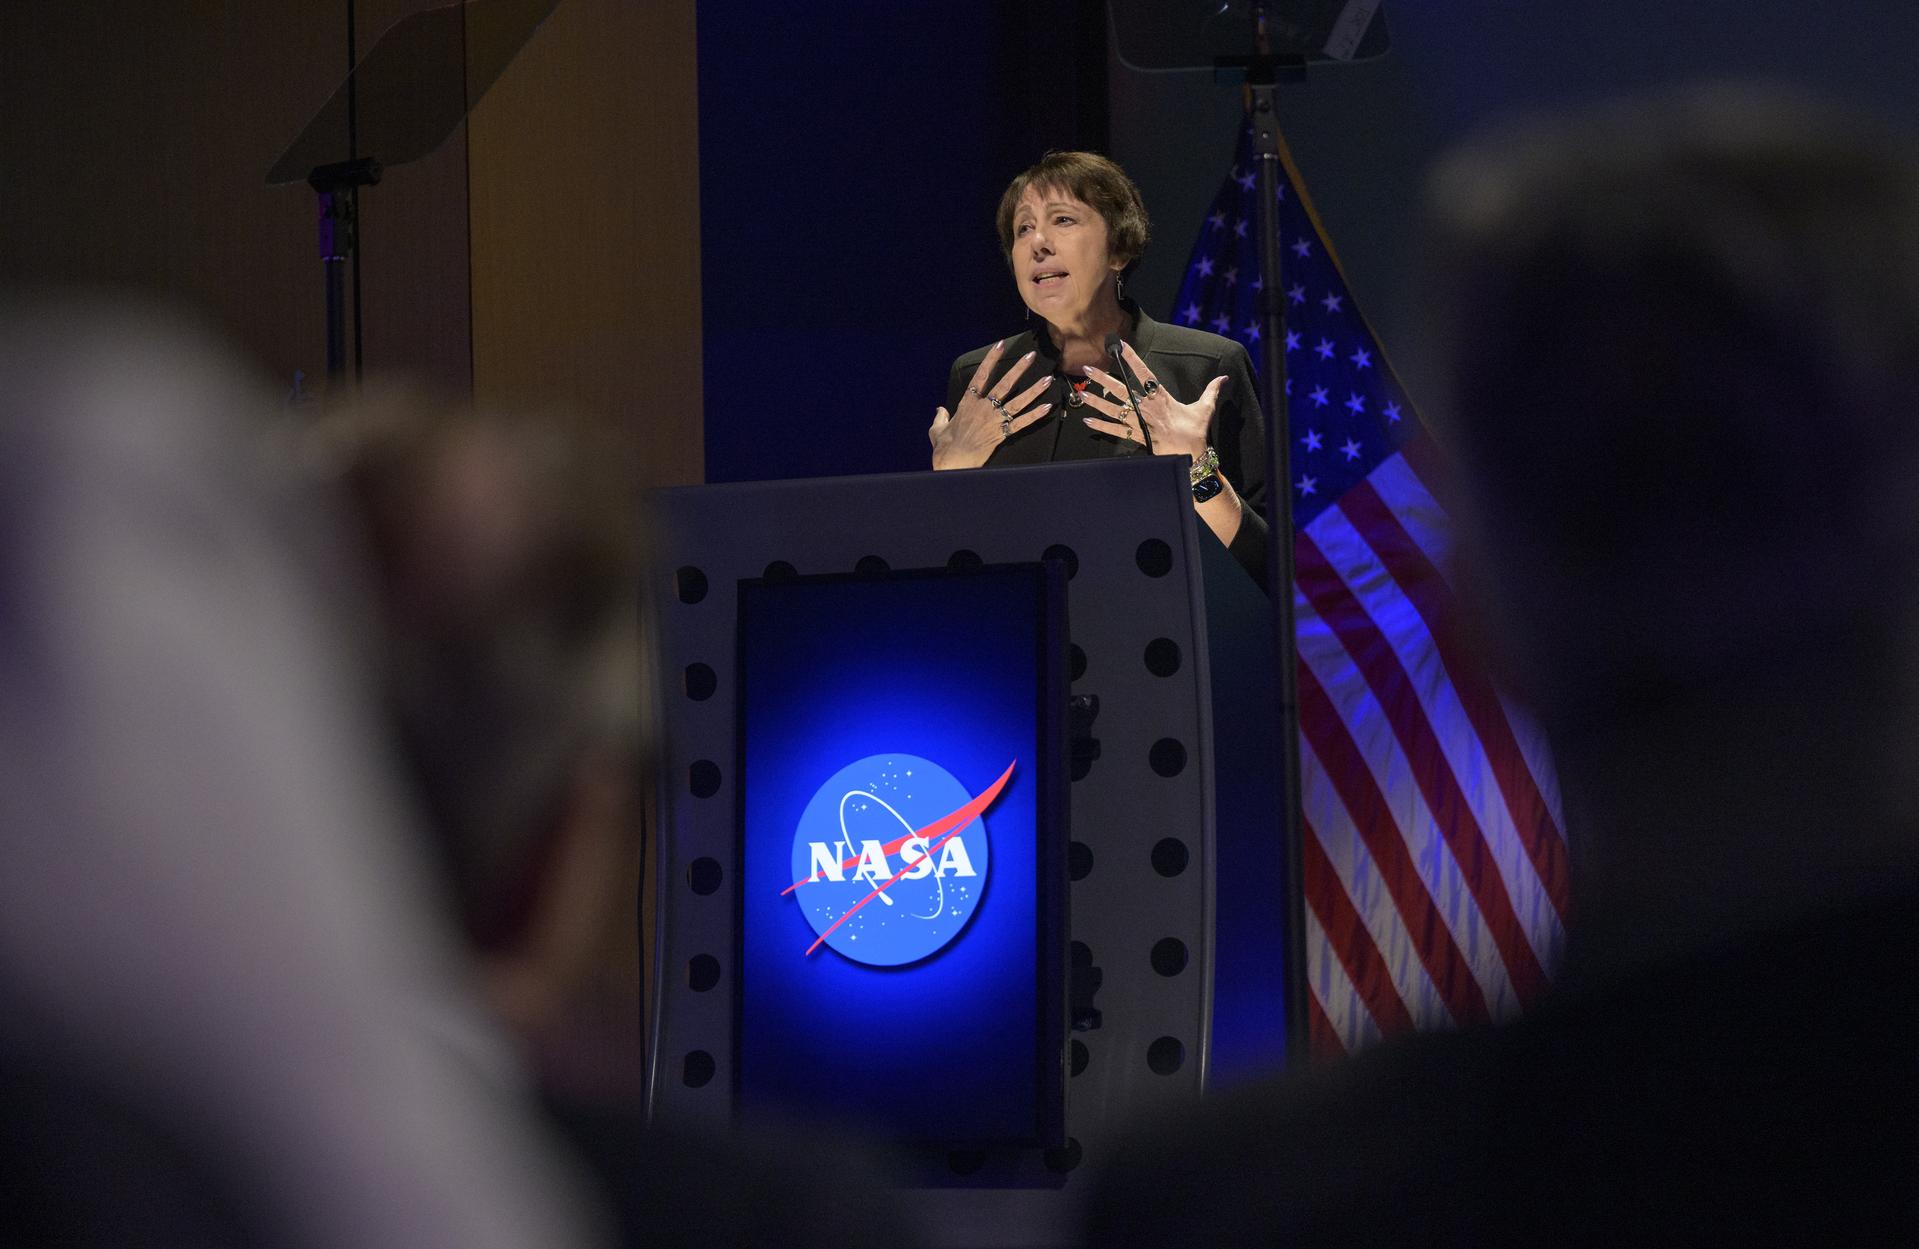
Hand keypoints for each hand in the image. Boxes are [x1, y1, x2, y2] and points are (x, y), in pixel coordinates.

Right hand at [929, 340, 1052, 469]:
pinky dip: (1035, 416)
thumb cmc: (944, 448)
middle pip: (1004, 384)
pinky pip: (1021, 423)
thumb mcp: (936, 430)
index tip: (1000, 345)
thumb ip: (940, 417)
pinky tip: (1047, 407)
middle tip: (1030, 356)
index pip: (981, 376)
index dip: (991, 359)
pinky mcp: (1001, 435)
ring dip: (1034, 390)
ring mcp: (994, 421)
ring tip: (1047, 379)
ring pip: (1017, 402)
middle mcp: (983, 408)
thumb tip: (939, 410)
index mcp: (967, 403)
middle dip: (1018, 369)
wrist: (952, 463)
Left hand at [1081, 341, 1222, 461]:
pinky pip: (1116, 431)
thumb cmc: (1195, 432)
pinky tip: (1088, 420)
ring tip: (1081, 393)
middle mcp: (1146, 408)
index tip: (1121, 346)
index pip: (1145, 374)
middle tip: (1087, 369)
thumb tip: (1223, 378)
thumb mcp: (1204, 409)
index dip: (1133, 359)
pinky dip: (1102, 426)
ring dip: (1096, 401)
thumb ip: (1211, 391)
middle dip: (1103, 379)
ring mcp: (1139, 423)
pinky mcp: (1136, 436)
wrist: (1189, 457)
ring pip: (1114, 409)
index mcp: (1161, 398)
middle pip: (1121, 391)